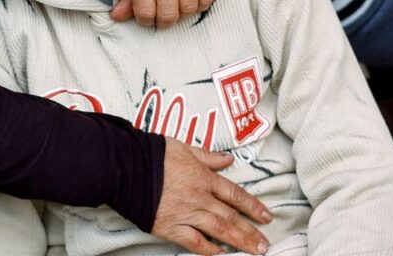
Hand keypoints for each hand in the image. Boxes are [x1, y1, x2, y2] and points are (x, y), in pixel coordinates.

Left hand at [112, 0, 223, 27]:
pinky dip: (199, 3)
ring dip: (182, 11)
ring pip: (188, 9)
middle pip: (168, 15)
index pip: (145, 11)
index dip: (145, 20)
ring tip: (177, 2)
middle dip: (164, 21)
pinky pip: (206, 0)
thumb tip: (116, 17)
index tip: (148, 16)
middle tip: (163, 14)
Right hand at [152, 138, 271, 254]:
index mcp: (203, 177)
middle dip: (250, 231)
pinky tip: (219, 254)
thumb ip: (207, 156)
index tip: (266, 217)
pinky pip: (193, 241)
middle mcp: (199, 197)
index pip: (235, 194)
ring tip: (254, 251)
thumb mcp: (184, 148)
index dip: (253, 206)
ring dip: (239, 241)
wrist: (125, 166)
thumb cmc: (152, 154)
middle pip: (230, 216)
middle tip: (265, 244)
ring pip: (218, 230)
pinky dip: (208, 249)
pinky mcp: (169, 226)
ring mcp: (185, 213)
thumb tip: (227, 159)